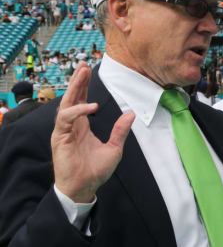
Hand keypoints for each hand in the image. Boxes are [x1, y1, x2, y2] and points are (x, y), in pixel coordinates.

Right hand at [51, 62, 134, 202]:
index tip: (88, 71)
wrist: (84, 187)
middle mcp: (71, 125)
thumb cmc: (96, 170)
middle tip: (83, 65)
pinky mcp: (59, 138)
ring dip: (74, 88)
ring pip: (66, 104)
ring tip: (82, 74)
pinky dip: (77, 111)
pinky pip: (66, 119)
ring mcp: (64, 131)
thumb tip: (131, 114)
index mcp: (82, 126)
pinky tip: (90, 106)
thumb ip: (120, 131)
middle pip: (72, 97)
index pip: (81, 100)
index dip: (84, 86)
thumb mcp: (114, 148)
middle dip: (77, 81)